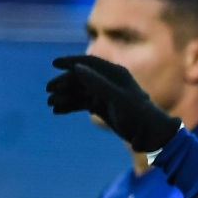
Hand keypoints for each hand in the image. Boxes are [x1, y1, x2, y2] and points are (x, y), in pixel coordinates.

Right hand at [46, 55, 181, 152]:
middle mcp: (108, 81)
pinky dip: (70, 105)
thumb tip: (77, 68)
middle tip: (48, 90)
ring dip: (64, 96)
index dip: (71, 61)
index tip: (54, 64)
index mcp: (115, 74)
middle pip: (80, 78)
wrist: (149, 135)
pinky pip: (81, 103)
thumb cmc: (137, 115)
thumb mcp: (117, 98)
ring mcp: (104, 94)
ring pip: (79, 91)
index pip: (89, 62)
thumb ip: (97, 83)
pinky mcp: (101, 106)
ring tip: (50, 104)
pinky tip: (57, 111)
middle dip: (64, 83)